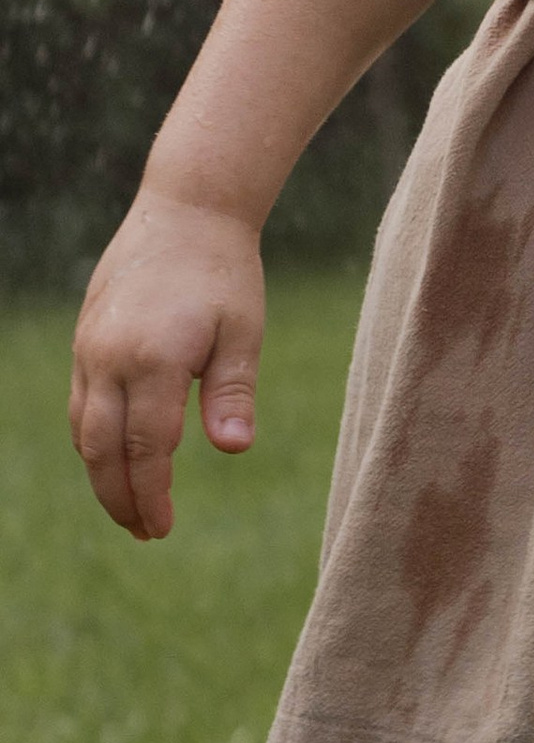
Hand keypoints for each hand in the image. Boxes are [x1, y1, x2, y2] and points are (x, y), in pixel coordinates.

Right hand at [69, 191, 267, 540]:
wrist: (185, 209)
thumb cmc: (225, 272)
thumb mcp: (242, 331)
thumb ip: (234, 391)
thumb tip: (233, 448)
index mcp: (154, 360)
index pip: (147, 449)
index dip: (152, 495)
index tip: (161, 529)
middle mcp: (110, 357)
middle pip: (103, 450)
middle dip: (120, 498)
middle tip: (145, 533)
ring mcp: (90, 348)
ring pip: (85, 429)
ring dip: (102, 473)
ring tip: (130, 506)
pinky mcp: (85, 339)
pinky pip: (81, 403)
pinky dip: (92, 439)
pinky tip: (115, 456)